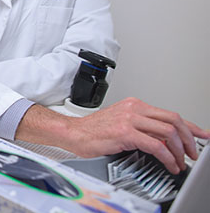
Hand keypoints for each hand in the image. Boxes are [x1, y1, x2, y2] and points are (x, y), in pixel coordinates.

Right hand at [16, 98, 209, 173]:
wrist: (72, 132)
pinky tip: (167, 163)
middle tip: (192, 152)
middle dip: (189, 139)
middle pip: (173, 120)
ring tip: (179, 162)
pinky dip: (166, 156)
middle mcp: (133, 108)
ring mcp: (129, 119)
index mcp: (134, 104)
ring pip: (168, 131)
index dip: (189, 126)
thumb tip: (164, 141)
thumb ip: (142, 127)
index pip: (169, 113)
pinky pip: (155, 145)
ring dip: (179, 150)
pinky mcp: (125, 133)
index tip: (201, 135)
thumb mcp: (121, 123)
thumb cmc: (93, 131)